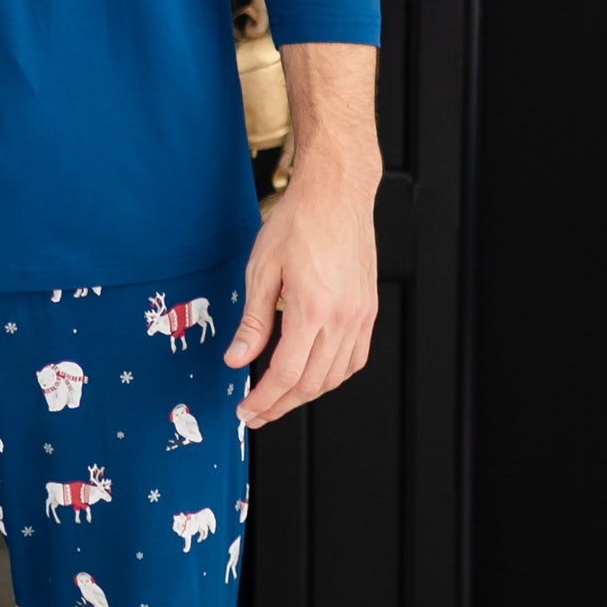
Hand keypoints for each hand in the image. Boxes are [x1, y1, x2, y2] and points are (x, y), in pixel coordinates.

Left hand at [225, 40, 380, 427]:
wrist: (337, 193)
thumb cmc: (299, 221)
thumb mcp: (261, 270)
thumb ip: (252, 322)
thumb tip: (238, 360)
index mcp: (312, 309)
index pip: (286, 374)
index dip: (264, 400)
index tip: (247, 411)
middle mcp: (342, 318)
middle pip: (312, 383)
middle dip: (281, 405)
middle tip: (257, 413)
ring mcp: (361, 316)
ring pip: (336, 376)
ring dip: (307, 394)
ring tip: (280, 398)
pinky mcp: (368, 310)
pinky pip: (354, 358)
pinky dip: (332, 375)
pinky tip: (313, 374)